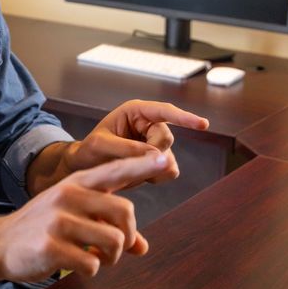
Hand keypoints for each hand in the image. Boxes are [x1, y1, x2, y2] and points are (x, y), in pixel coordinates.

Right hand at [0, 151, 168, 282]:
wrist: (0, 244)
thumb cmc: (43, 228)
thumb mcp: (73, 216)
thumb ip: (107, 225)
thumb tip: (143, 248)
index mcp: (76, 183)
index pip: (114, 170)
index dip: (140, 165)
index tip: (163, 158)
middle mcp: (68, 196)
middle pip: (125, 212)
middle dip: (128, 235)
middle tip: (114, 248)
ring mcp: (58, 221)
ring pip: (114, 241)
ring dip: (112, 257)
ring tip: (96, 258)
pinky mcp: (51, 247)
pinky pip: (92, 264)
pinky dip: (91, 269)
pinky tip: (76, 264)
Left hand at [27, 100, 208, 195]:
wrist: (84, 167)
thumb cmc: (89, 150)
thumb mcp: (102, 146)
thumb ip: (128, 148)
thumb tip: (155, 155)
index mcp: (135, 112)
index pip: (165, 111)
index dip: (184, 118)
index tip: (203, 125)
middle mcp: (149, 124)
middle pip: (167, 139)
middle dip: (151, 154)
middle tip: (129, 162)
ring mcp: (155, 143)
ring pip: (170, 157)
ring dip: (152, 168)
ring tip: (129, 170)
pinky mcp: (157, 160)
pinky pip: (169, 170)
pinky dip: (155, 177)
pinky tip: (138, 177)